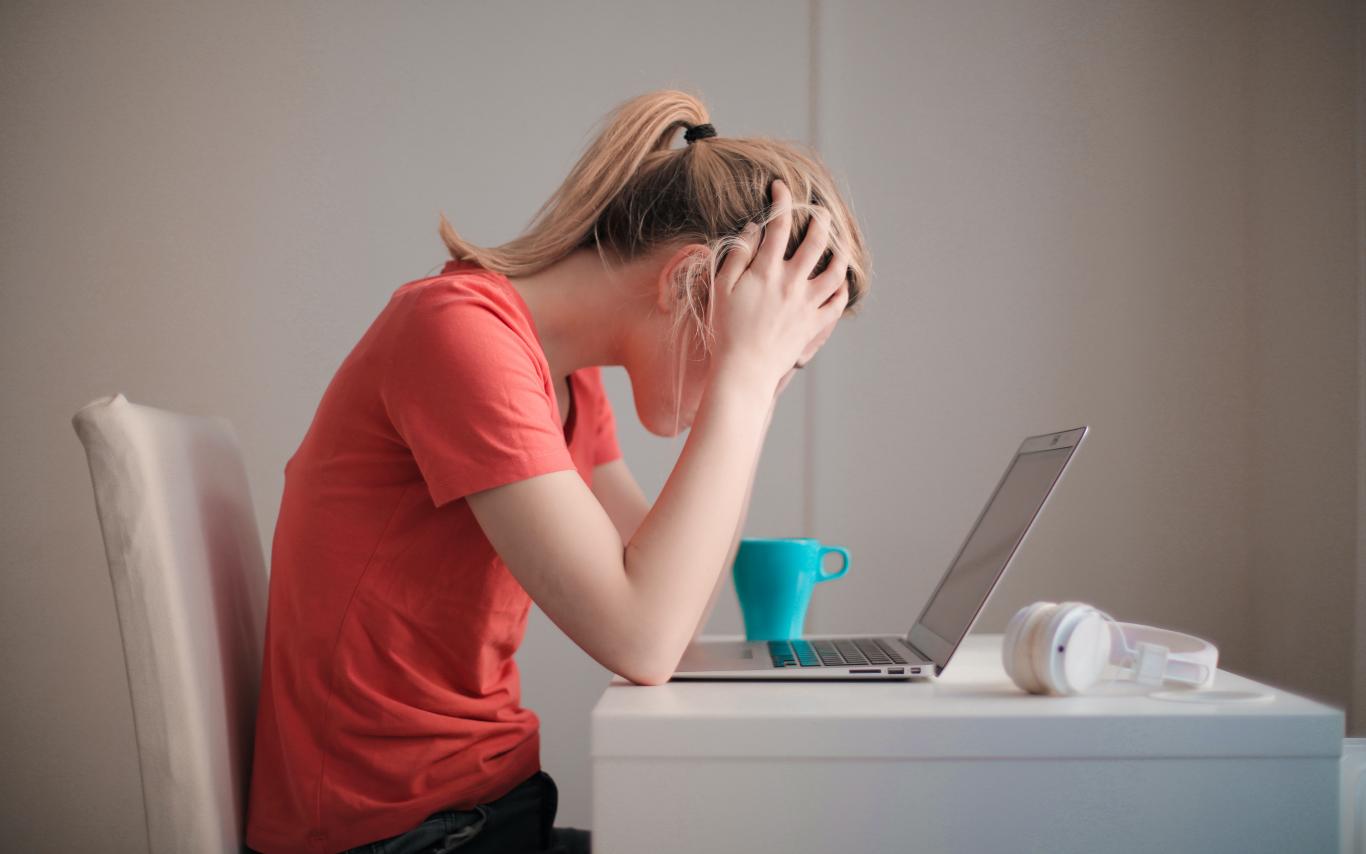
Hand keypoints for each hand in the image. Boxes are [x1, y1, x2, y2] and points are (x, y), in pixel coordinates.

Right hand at [708, 179, 849, 394]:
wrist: (744, 369)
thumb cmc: (726, 330)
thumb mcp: (721, 288)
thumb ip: (738, 256)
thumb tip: (755, 229)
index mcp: (767, 271)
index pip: (779, 225)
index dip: (782, 200)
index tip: (781, 187)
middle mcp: (792, 283)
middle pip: (817, 241)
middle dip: (820, 219)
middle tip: (820, 210)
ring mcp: (807, 304)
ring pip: (836, 270)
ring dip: (840, 252)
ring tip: (838, 242)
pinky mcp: (814, 324)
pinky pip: (837, 303)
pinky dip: (842, 288)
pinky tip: (840, 281)